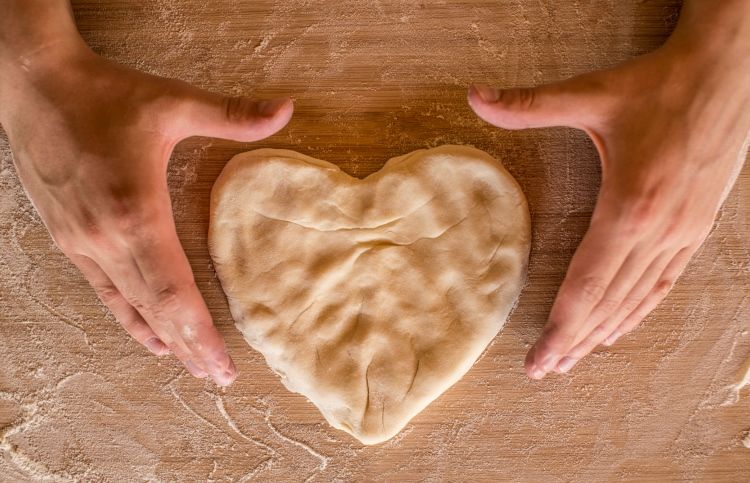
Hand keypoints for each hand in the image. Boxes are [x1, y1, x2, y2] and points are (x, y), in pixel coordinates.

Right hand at [0, 32, 292, 384]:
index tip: (222, 365)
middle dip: (189, 347)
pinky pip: (102, 290)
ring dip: (161, 339)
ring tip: (189, 367)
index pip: (175, 293)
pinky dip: (128, 317)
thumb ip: (232, 114)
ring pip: (128, 306)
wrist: (32, 84)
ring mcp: (82, 243)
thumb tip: (287, 110)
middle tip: (218, 378)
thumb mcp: (173, 102)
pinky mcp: (68, 238)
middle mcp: (106, 238)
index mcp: (137, 212)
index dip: (200, 334)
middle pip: (155, 310)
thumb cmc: (104, 94)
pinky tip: (145, 334)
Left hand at [468, 2, 749, 378]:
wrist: (729, 72)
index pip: (587, 285)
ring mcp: (683, 232)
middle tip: (545, 371)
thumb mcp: (592, 92)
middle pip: (609, 304)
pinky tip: (623, 326)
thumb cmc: (659, 84)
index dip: (560, 327)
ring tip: (577, 360)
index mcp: (629, 206)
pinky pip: (665, 282)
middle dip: (574, 341)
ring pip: (639, 299)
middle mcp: (659, 230)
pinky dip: (640, 310)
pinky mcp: (697, 226)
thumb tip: (474, 96)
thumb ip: (530, 104)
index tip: (538, 358)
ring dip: (605, 334)